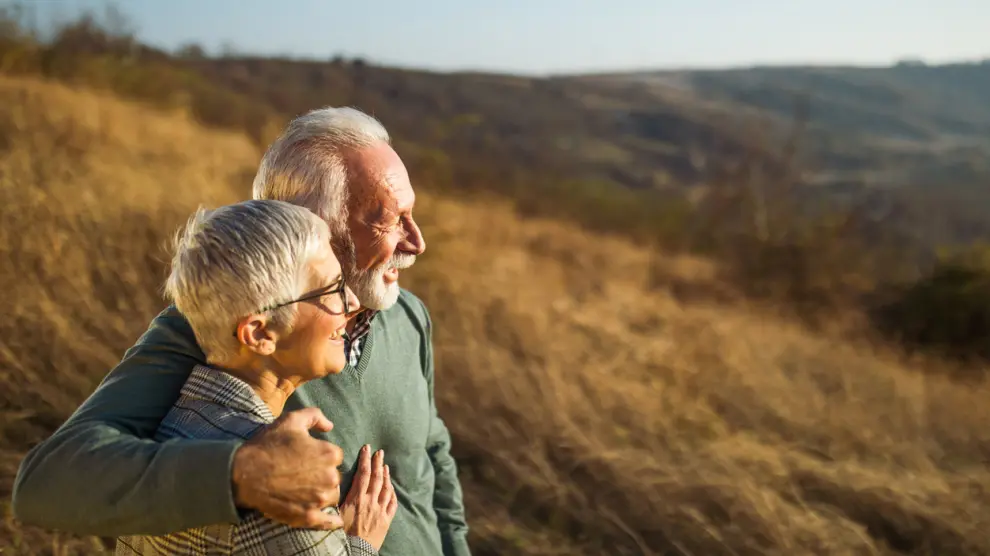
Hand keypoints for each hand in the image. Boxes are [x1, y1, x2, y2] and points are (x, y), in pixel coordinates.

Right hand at [231, 407, 344, 529]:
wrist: (243, 473)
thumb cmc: (267, 445)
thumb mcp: (291, 421)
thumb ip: (315, 416)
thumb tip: (329, 426)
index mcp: (329, 454)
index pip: (335, 456)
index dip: (321, 455)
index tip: (306, 457)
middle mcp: (329, 477)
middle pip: (334, 477)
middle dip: (322, 474)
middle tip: (301, 473)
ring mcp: (319, 499)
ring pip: (330, 496)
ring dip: (322, 493)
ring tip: (303, 490)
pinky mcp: (308, 516)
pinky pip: (328, 521)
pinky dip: (332, 521)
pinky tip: (335, 521)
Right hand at [340, 445, 398, 549]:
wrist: (354, 551)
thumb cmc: (340, 534)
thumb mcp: (334, 513)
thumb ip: (337, 497)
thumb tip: (332, 483)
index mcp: (356, 498)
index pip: (363, 473)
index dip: (365, 459)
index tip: (367, 448)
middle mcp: (370, 501)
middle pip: (376, 477)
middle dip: (378, 463)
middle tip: (380, 452)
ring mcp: (380, 510)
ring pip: (386, 488)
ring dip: (386, 476)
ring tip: (386, 466)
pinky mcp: (386, 520)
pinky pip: (392, 503)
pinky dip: (393, 493)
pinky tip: (392, 488)